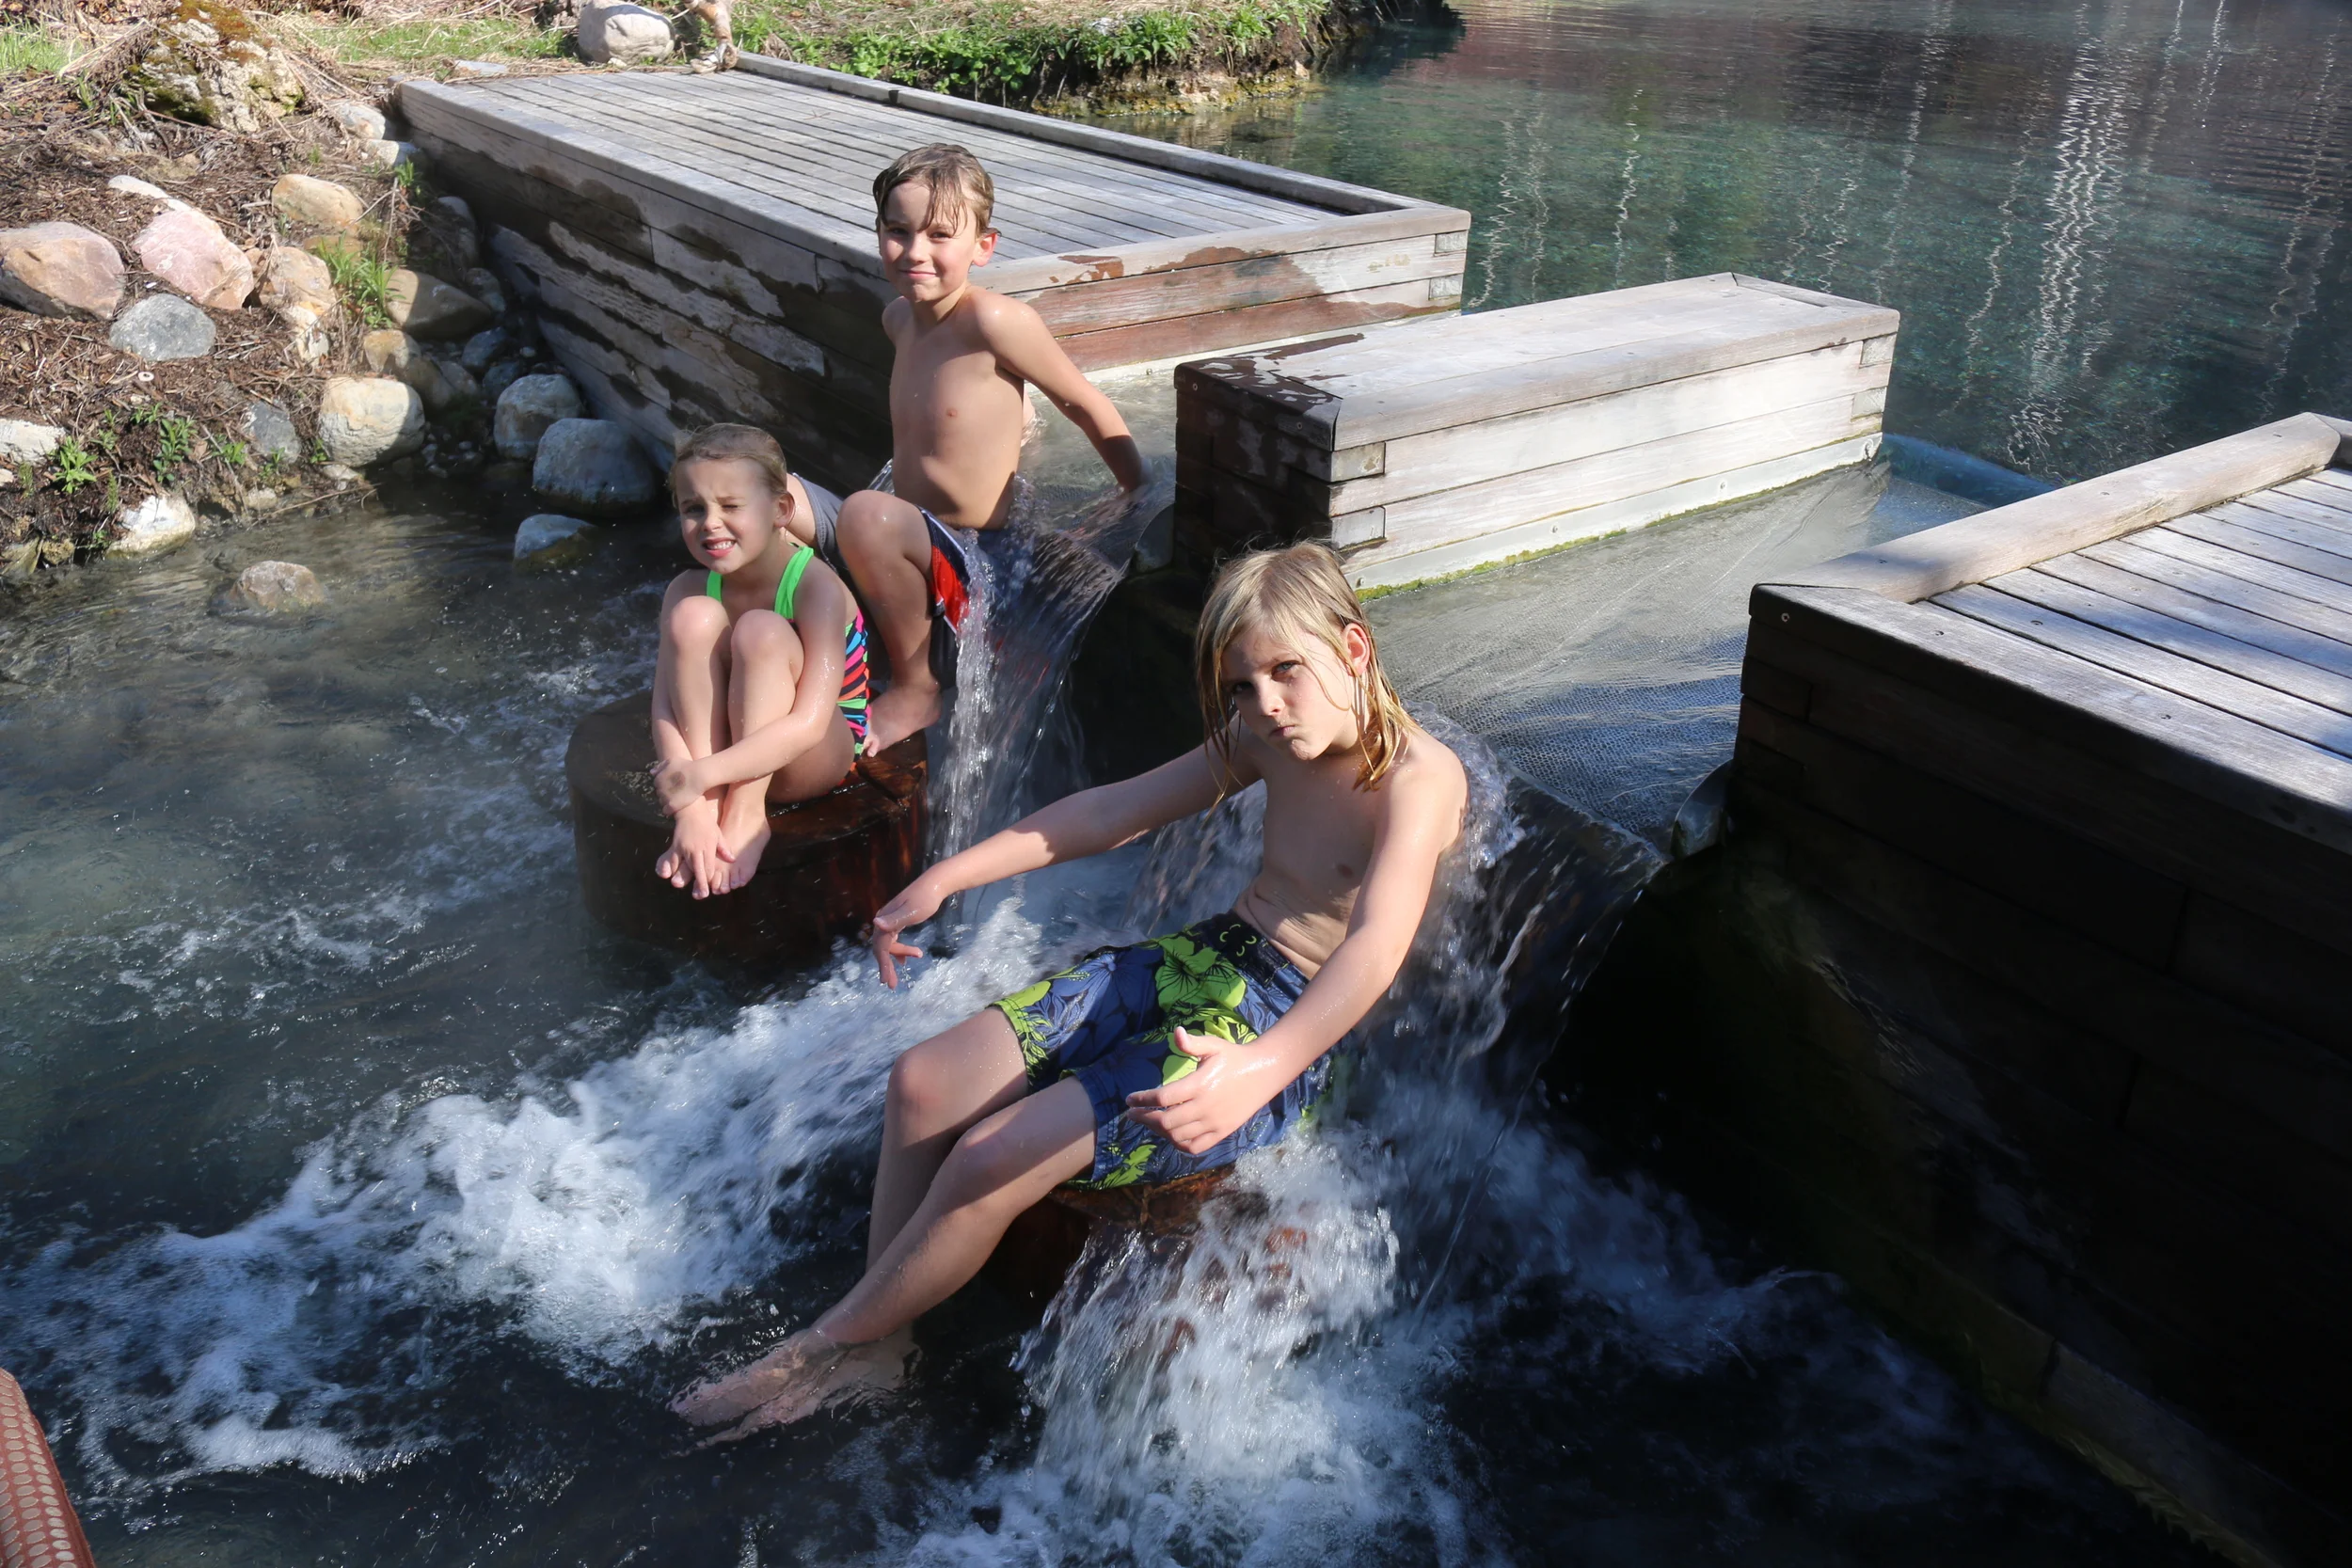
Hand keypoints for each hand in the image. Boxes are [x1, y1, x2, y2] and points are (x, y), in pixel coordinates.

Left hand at [650, 756, 707, 816]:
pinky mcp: (672, 806)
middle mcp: (660, 789)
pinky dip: (669, 810)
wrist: (698, 775)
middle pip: (659, 793)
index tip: (671, 784)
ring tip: (677, 798)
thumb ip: (661, 766)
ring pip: (662, 802)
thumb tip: (652, 772)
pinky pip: (666, 811)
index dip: (664, 784)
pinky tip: (675, 807)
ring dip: (667, 801)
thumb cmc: (687, 766)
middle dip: (665, 792)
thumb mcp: (672, 761)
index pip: (657, 784)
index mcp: (658, 779)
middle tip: (675, 791)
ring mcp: (665, 798)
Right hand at [654, 800, 733, 898]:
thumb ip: (724, 848)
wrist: (690, 810)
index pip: (709, 866)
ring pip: (685, 866)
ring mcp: (684, 848)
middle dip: (700, 883)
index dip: (709, 877)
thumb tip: (732, 859)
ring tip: (684, 887)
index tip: (710, 887)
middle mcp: (695, 849)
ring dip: (686, 878)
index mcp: (707, 847)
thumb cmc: (706, 824)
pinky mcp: (675, 846)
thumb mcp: (718, 834)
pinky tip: (668, 875)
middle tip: (701, 895)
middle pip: (698, 869)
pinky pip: (673, 859)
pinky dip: (671, 867)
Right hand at [867, 874, 944, 988]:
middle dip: (886, 966)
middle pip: (881, 948)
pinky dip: (898, 951)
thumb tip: (876, 923)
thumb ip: (895, 919)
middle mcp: (884, 920)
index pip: (881, 946)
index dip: (883, 964)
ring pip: (887, 945)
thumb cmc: (926, 898)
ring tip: (898, 976)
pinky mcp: (897, 920)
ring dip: (893, 960)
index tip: (887, 981)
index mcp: (885, 919)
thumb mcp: (912, 911)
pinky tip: (903, 960)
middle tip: (892, 985)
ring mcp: (890, 920)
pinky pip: (893, 940)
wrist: (935, 885)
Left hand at [1123, 1027, 1269, 1153]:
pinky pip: (1195, 1147)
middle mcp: (1205, 1107)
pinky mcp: (1222, 1133)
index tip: (1129, 1099)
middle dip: (1144, 1118)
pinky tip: (1170, 1134)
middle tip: (1132, 1114)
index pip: (1163, 1098)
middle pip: (1166, 1121)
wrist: (1263, 1073)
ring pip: (1177, 1136)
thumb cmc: (1234, 1057)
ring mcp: (1214, 1123)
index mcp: (1200, 1084)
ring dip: (1158, 1131)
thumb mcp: (1214, 1046)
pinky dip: (1178, 1144)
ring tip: (1149, 1121)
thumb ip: (1192, 1043)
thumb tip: (1175, 1032)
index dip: (1142, 1099)